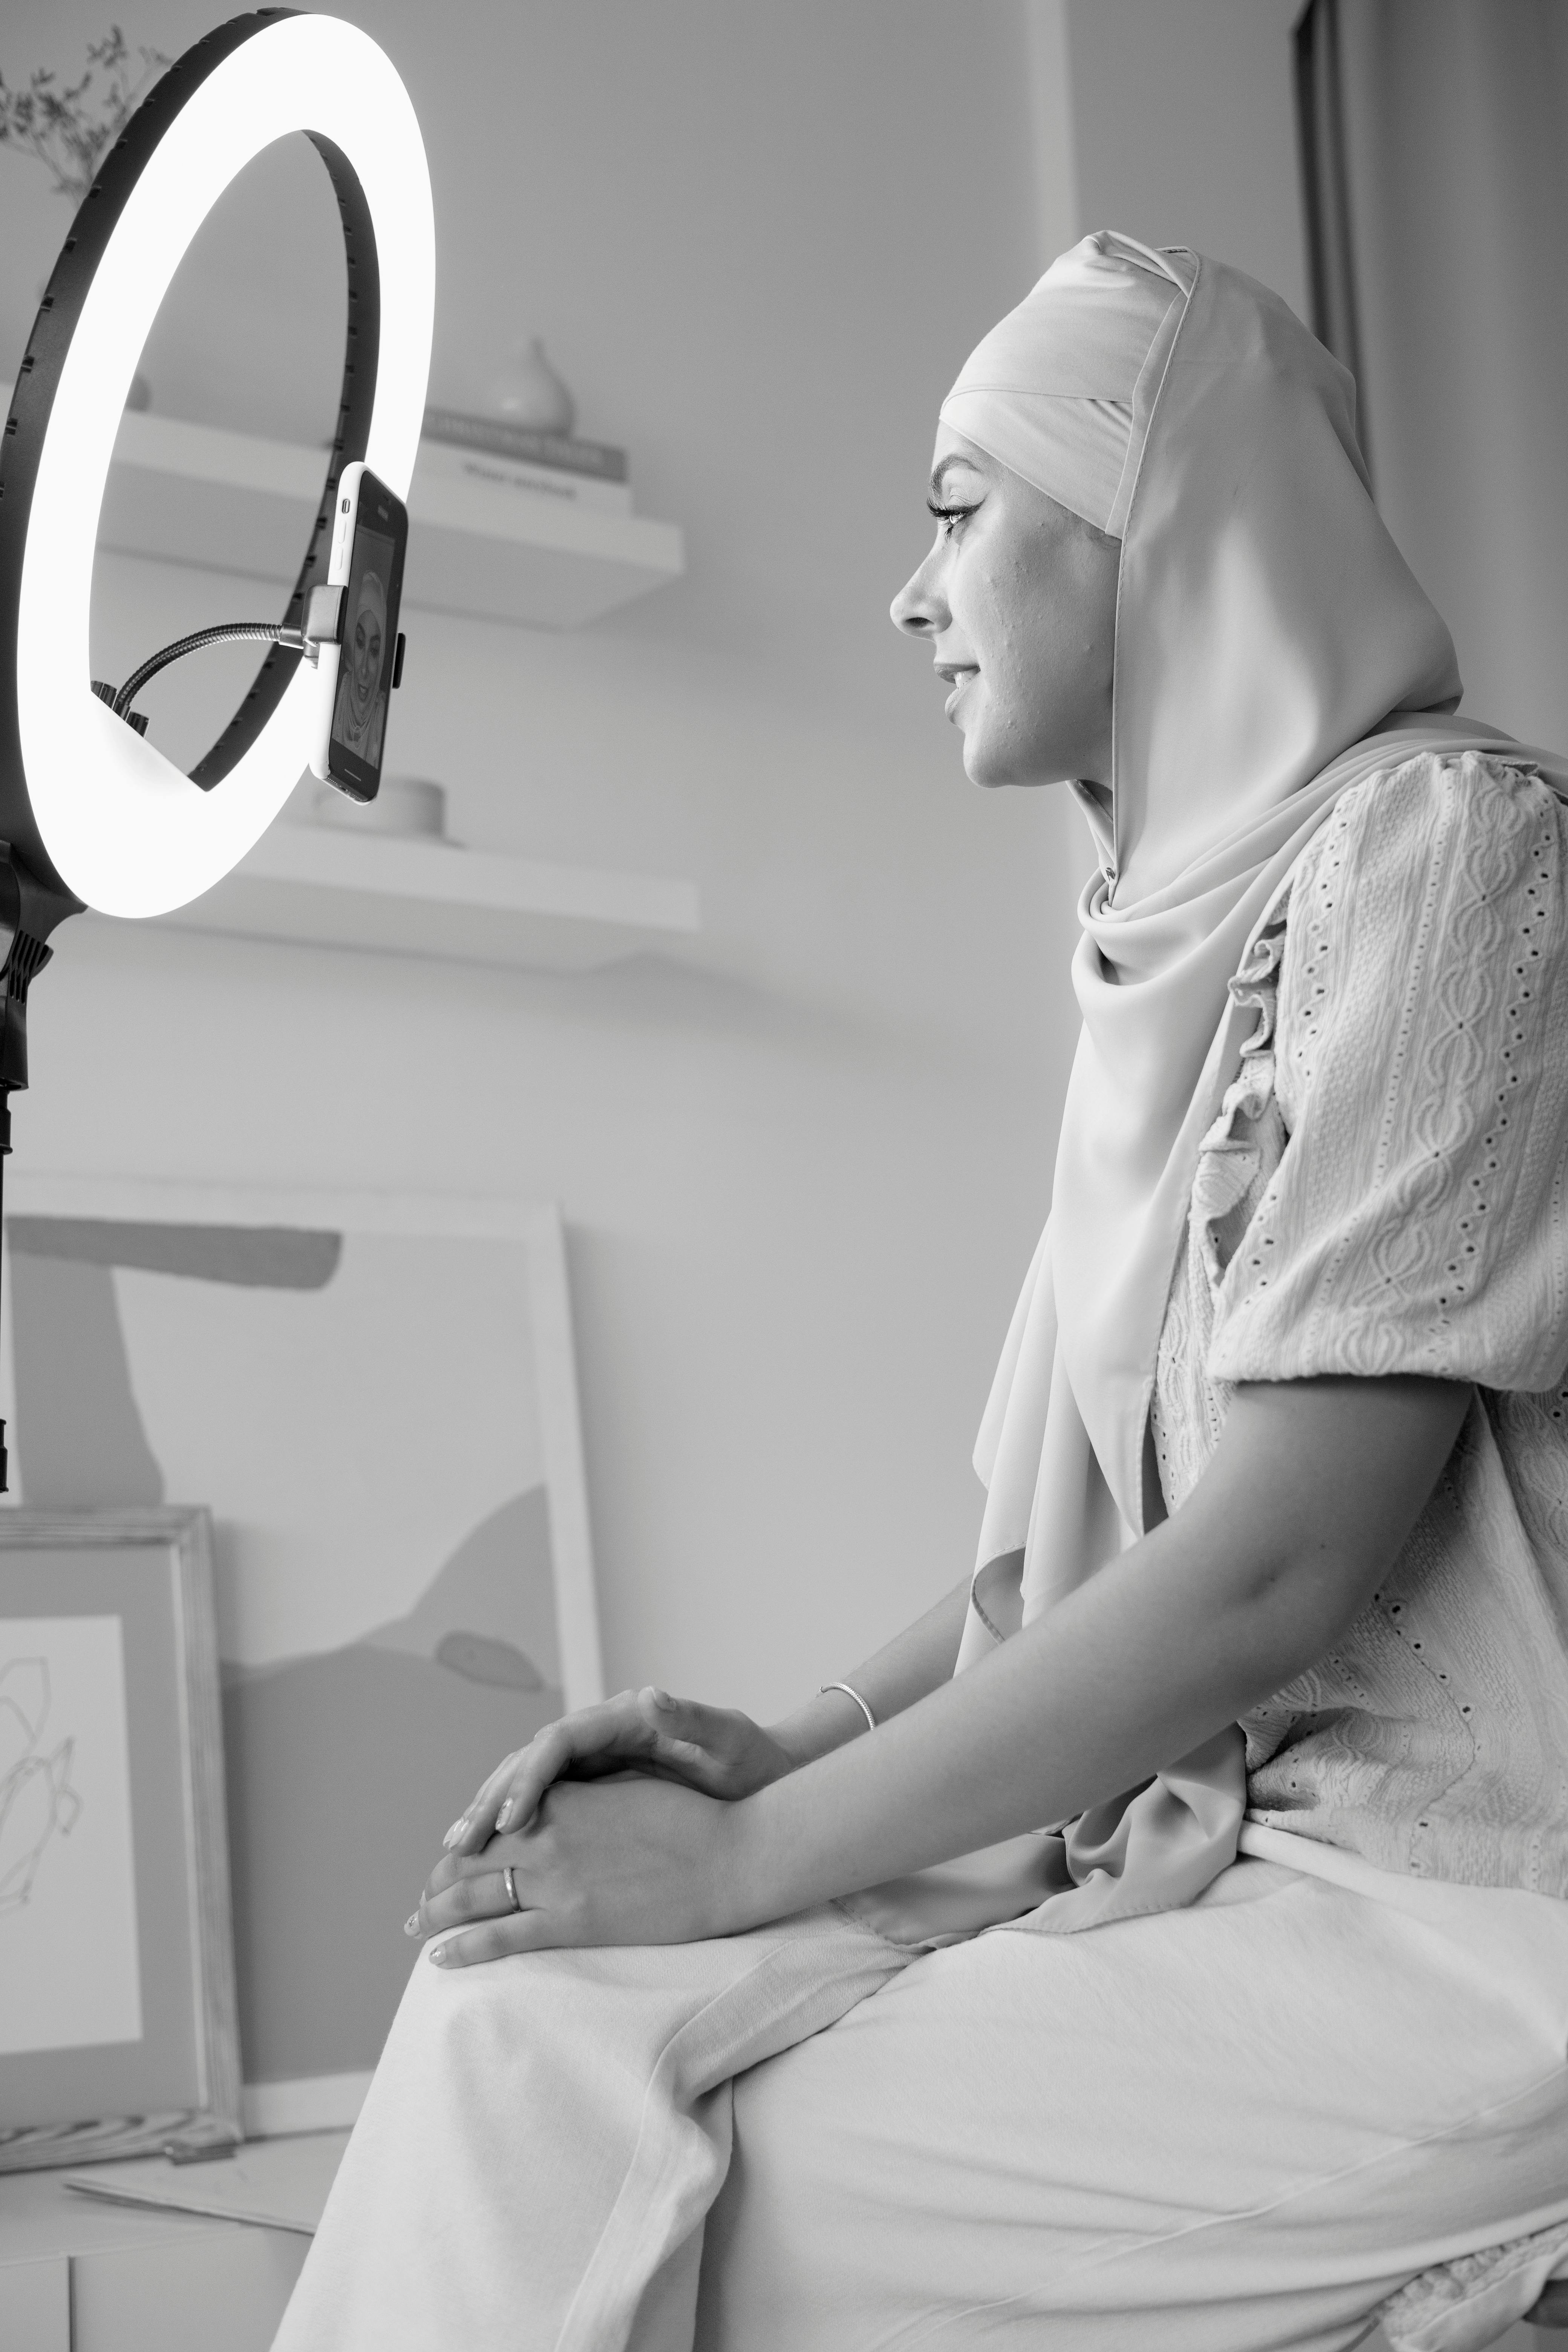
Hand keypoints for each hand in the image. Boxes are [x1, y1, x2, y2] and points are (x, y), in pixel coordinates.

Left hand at [409, 1774, 746, 1962]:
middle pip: (472, 1858)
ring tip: (415, 1925)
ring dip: (437, 1913)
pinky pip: (504, 1938)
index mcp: (562, 1800)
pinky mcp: (574, 1922)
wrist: (730, 1856)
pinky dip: (465, 1947)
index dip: (465, 1839)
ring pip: (476, 1896)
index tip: (449, 1855)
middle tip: (419, 1900)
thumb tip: (557, 1803)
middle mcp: (548, 1835)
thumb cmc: (690, 1820)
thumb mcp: (628, 1791)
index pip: (493, 1820)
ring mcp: (558, 1881)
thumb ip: (585, 1799)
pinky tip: (440, 1957)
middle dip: (439, 1880)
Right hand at [442, 1686, 798, 1857]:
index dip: (530, 1776)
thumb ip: (690, 1719)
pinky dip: (511, 1822)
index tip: (511, 1816)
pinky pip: (543, 1802)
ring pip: (525, 1778)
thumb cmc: (749, 1757)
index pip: (560, 1740)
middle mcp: (601, 1733)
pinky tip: (487, 1853)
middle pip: (530, 1758)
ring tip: (456, 1845)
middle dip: (492, 1796)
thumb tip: (652, 1695)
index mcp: (625, 1718)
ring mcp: (595, 1759)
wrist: (764, 1772)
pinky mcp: (596, 1786)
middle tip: (459, 1840)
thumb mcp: (726, 1738)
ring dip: (490, 1808)